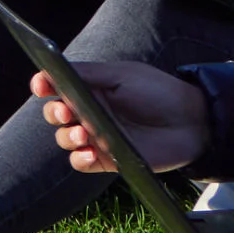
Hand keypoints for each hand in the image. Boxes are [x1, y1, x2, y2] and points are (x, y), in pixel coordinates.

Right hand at [36, 59, 210, 173]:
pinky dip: (79, 159)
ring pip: (65, 139)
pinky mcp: (108, 159)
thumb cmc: (160, 92)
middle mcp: (91, 112)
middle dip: (54, 112)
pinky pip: (81, 163)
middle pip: (56, 114)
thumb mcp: (123, 75)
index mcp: (92, 88)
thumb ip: (90, 74)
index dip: (44, 85)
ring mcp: (98, 137)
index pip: (57, 86)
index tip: (41, 85)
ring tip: (84, 134)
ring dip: (67, 137)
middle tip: (67, 112)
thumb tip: (54, 69)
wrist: (192, 123)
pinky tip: (89, 153)